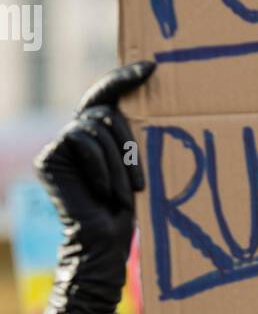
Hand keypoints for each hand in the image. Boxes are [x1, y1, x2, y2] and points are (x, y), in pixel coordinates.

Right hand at [33, 61, 154, 313]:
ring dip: (117, 161)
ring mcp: (59, 146)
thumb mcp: (136, 165)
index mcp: (97, 136)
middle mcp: (75, 136)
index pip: (107, 95)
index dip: (125, 77)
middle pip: (104, 111)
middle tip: (138, 182)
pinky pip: (80, 140)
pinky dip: (99, 165)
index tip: (154, 65)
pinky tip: (102, 192)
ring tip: (123, 193)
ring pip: (95, 127)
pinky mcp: (49, 157)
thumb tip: (152, 99)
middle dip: (127, 143)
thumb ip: (132, 135)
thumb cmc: (127, 213)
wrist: (103, 248)